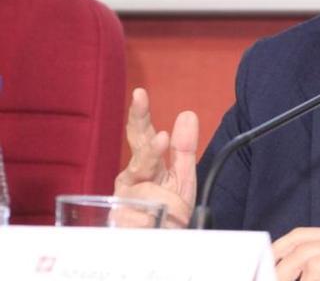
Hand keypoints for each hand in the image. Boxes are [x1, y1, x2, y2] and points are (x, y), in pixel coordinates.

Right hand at [113, 87, 198, 227]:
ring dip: (164, 199)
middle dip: (150, 150)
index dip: (140, 114)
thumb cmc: (168, 206)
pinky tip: (152, 222)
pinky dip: (153, 220)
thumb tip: (187, 114)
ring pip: (148, 191)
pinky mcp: (119, 222)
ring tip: (169, 206)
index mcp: (144, 163)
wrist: (161, 240)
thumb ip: (184, 147)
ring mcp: (123, 199)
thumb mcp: (182, 176)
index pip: (142, 134)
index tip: (140, 93)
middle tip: (159, 138)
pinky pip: (144, 217)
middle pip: (139, 158)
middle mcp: (130, 178)